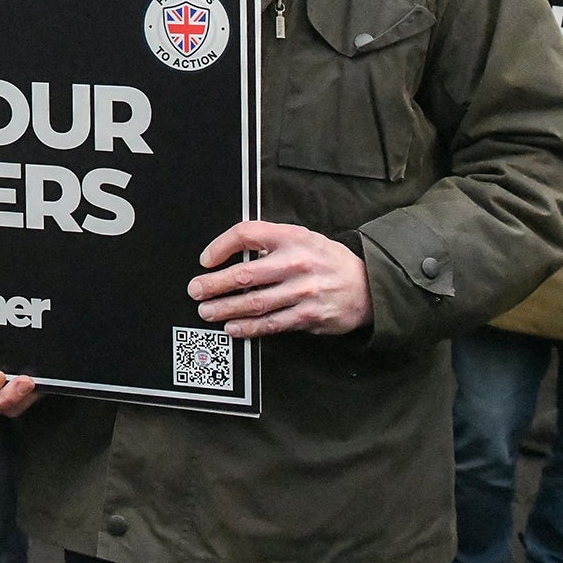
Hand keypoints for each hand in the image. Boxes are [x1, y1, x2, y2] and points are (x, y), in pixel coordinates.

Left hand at [189, 220, 370, 337]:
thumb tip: (232, 255)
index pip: (247, 234)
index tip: (206, 259)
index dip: (220, 246)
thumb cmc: (327, 260)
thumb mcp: (303, 238)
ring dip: (225, 308)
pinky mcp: (307, 316)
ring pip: (254, 303)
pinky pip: (270, 324)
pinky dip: (248, 328)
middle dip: (214, 284)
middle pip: (244, 274)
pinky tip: (233, 327)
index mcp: (292, 237)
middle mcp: (296, 262)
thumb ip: (272, 242)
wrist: (366, 285)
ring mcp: (302, 291)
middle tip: (195, 290)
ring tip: (207, 311)